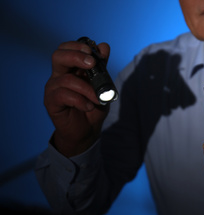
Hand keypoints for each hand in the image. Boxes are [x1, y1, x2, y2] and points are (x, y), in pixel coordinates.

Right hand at [44, 40, 110, 156]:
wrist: (87, 130)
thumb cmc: (93, 106)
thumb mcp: (103, 86)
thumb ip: (102, 67)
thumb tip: (104, 46)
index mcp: (70, 68)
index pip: (66, 49)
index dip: (77, 46)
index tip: (93, 52)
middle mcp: (59, 75)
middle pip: (58, 56)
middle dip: (76, 56)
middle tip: (92, 63)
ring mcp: (53, 88)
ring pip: (66, 79)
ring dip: (87, 88)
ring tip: (98, 99)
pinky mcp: (51, 102)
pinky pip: (63, 95)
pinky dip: (80, 100)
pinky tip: (89, 106)